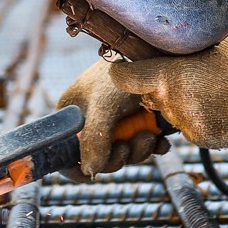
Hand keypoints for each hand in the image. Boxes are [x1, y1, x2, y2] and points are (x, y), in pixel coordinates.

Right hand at [55, 59, 172, 177]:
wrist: (158, 55)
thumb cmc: (122, 74)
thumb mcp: (103, 107)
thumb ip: (93, 141)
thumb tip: (90, 172)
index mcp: (71, 116)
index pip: (66, 152)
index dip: (79, 166)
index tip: (96, 172)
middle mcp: (90, 120)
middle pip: (100, 157)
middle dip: (119, 156)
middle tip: (131, 145)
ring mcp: (115, 121)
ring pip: (123, 153)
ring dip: (139, 150)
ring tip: (150, 135)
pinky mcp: (137, 120)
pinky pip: (141, 145)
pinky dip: (152, 146)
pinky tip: (160, 139)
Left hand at [108, 31, 227, 149]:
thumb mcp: (212, 38)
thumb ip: (181, 43)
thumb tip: (163, 34)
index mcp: (169, 76)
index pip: (125, 78)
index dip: (123, 73)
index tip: (125, 70)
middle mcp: (173, 103)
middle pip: (149, 97)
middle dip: (159, 89)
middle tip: (185, 77)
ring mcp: (187, 124)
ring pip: (170, 113)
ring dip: (180, 104)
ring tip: (209, 91)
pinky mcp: (202, 139)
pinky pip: (189, 127)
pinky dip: (198, 119)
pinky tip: (219, 106)